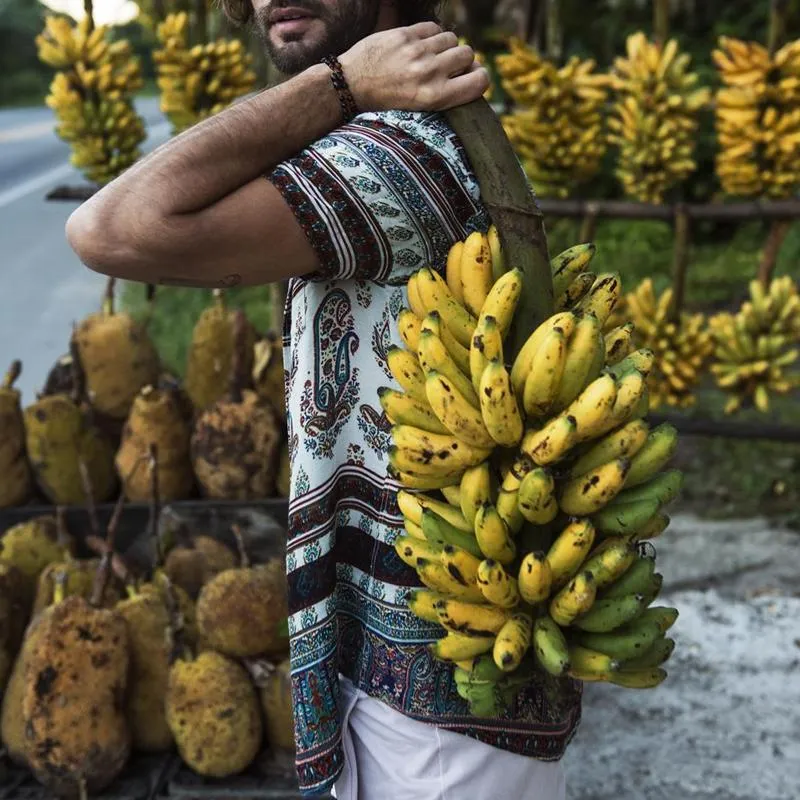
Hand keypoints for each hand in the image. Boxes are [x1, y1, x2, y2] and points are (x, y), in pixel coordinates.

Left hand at [339, 22, 489, 112]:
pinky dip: (431, 35)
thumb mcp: (420, 107)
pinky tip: (420, 45)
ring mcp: (417, 53)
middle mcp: (430, 74)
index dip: (480, 77)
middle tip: (447, 67)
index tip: (471, 77)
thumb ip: (447, 92)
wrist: (352, 85)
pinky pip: (434, 28)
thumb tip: (473, 74)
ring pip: (452, 39)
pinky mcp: (406, 35)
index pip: (480, 81)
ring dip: (445, 46)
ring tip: (431, 56)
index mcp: (435, 97)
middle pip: (468, 55)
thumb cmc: (388, 100)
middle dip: (461, 60)